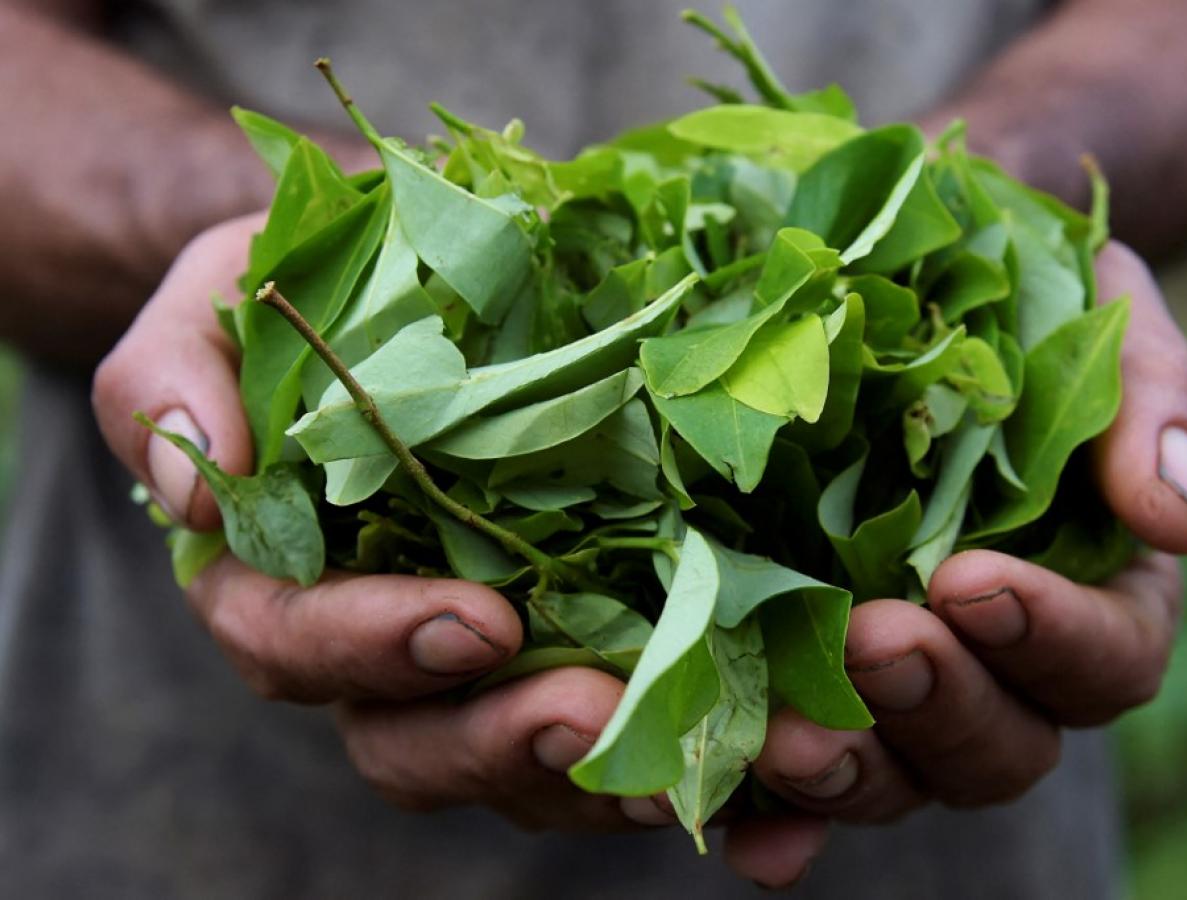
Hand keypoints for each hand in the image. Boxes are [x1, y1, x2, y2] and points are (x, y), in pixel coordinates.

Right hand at [90, 215, 645, 831]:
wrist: (416, 265)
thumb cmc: (310, 279)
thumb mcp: (223, 295)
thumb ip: (172, 379)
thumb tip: (192, 483)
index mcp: (285, 574)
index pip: (296, 645)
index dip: (372, 647)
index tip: (473, 622)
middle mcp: (383, 637)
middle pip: (416, 740)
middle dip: (499, 740)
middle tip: (590, 714)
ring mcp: (490, 650)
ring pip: (528, 760)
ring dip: (609, 775)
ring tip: (697, 760)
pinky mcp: (586, 635)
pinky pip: (625, 729)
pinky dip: (692, 771)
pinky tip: (769, 793)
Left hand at [723, 242, 1186, 887]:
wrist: (869, 266)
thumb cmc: (990, 282)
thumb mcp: (1083, 300)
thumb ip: (1147, 395)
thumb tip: (1182, 520)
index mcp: (1082, 582)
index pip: (1102, 658)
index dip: (1051, 636)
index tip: (973, 581)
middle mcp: (990, 656)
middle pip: (998, 741)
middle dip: (939, 704)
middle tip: (876, 643)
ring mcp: (890, 680)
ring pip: (896, 774)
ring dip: (850, 772)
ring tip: (790, 738)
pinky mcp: (796, 678)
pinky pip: (793, 775)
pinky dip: (773, 813)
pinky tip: (744, 830)